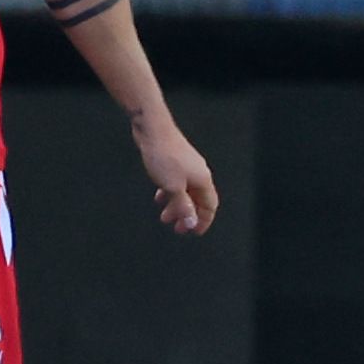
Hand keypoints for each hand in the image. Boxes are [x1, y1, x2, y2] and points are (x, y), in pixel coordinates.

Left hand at [132, 112, 219, 233]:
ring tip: (164, 216)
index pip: (210, 206)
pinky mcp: (176, 162)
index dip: (203, 221)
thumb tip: (191, 222)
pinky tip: (159, 197)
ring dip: (176, 206)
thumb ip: (182, 206)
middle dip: (187, 216)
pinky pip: (177, 183)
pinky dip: (170, 193)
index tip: (193, 232)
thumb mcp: (172, 187)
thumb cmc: (164, 156)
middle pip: (198, 200)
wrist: (153, 130)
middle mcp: (199, 174)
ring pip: (186, 192)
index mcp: (203, 180)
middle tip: (176, 228)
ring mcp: (188, 167)